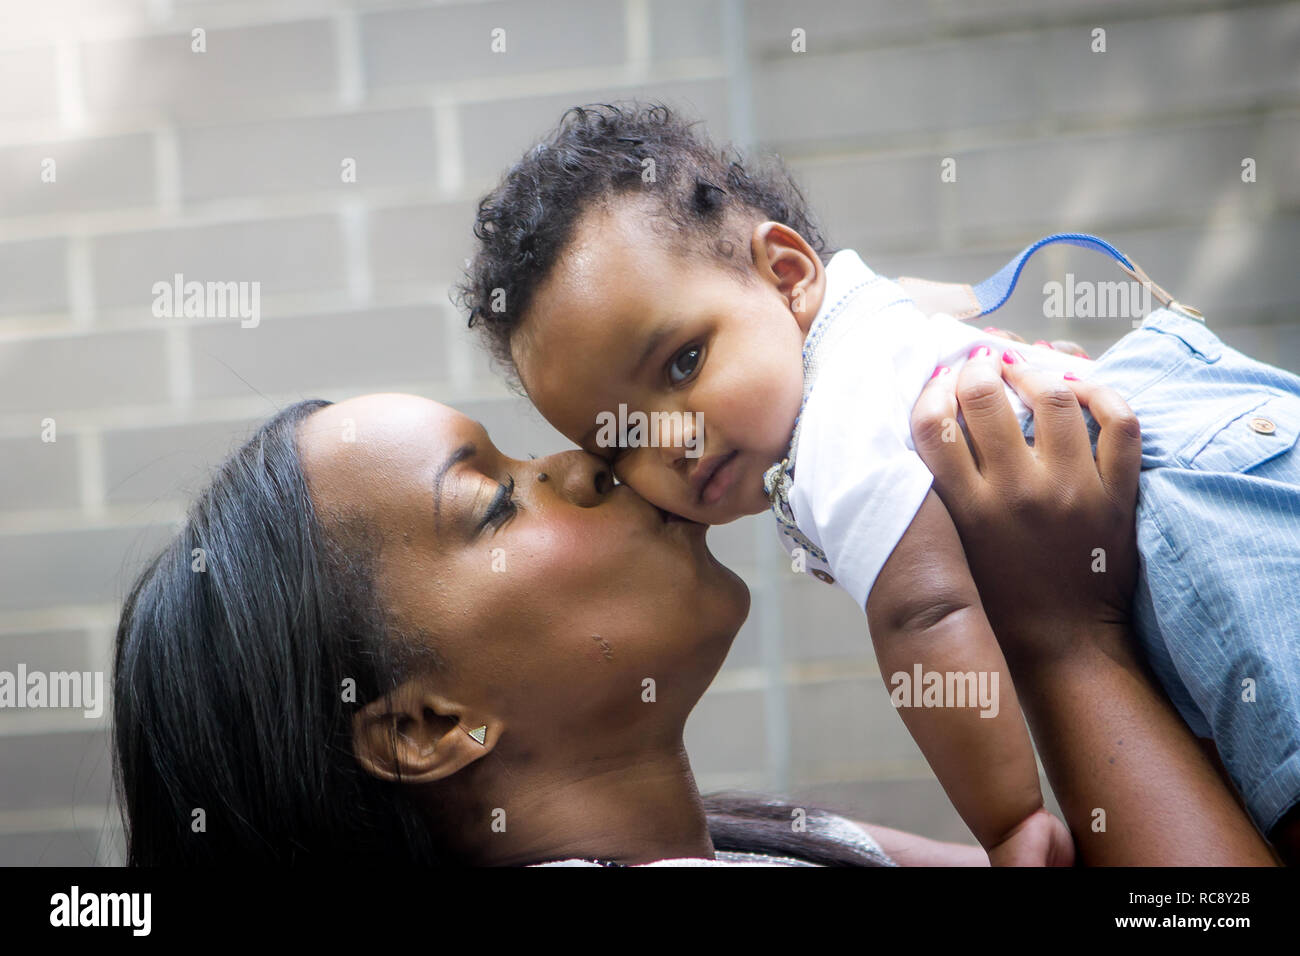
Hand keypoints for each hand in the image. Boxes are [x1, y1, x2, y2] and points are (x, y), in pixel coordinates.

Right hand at [909, 349, 1140, 671]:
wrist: (1063, 644)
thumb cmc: (996, 599)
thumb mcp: (950, 548)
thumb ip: (934, 496)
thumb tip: (927, 428)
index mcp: (966, 509)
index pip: (932, 424)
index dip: (931, 391)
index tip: (939, 384)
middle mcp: (1016, 494)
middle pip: (985, 396)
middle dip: (977, 369)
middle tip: (980, 366)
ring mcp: (1072, 491)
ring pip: (1054, 396)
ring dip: (1034, 371)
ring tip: (1025, 370)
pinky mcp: (1116, 494)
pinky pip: (1120, 422)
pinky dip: (1102, 393)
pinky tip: (1081, 389)